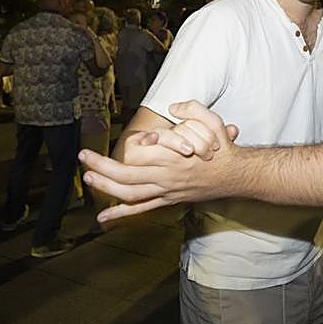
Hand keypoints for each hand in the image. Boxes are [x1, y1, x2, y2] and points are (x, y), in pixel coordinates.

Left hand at [80, 103, 240, 222]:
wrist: (237, 176)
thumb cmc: (224, 148)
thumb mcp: (214, 122)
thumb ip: (193, 109)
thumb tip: (173, 106)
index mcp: (175, 158)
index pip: (142, 157)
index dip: (128, 148)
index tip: (119, 139)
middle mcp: (168, 177)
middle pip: (128, 177)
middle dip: (102, 167)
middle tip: (84, 158)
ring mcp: (167, 191)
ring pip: (130, 194)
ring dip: (107, 188)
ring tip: (89, 179)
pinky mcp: (168, 200)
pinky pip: (141, 209)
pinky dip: (121, 213)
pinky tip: (103, 217)